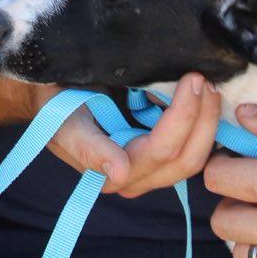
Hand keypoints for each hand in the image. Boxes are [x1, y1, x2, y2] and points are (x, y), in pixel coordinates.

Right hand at [6, 72, 220, 197]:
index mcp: (111, 175)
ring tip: (208, 85)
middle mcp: (136, 179)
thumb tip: (118, 174)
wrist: (49, 97)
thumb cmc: (54, 104)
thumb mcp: (62, 121)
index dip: (182, 117)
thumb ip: (88, 148)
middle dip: (203, 119)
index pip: (161, 151)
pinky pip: (193, 148)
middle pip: (187, 159)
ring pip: (196, 156)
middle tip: (206, 80)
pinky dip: (203, 124)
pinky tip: (205, 98)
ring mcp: (151, 170)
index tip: (191, 78)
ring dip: (207, 121)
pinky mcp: (160, 157)